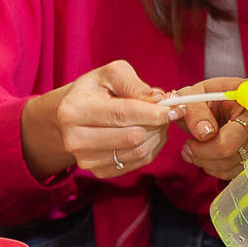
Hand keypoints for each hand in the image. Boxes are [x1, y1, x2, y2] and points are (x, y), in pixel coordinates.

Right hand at [23, 60, 178, 178]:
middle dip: (157, 124)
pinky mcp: (99, 172)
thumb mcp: (111, 74)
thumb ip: (134, 84)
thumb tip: (159, 99)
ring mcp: (85, 160)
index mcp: (74, 110)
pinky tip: (149, 134)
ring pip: (137, 152)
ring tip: (157, 122)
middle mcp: (75, 139)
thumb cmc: (95, 90)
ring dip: (156, 136)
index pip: (122, 114)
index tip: (175, 108)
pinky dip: (151, 149)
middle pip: (132, 137)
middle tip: (167, 112)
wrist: (73, 115)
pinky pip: (137, 164)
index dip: (153, 112)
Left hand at [171, 76, 247, 180]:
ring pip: (231, 166)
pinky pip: (234, 172)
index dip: (209, 144)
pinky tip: (204, 156)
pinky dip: (214, 168)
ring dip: (205, 163)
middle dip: (202, 154)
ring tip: (192, 149)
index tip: (193, 138)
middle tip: (188, 146)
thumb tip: (204, 133)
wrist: (216, 103)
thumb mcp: (196, 94)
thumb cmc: (207, 96)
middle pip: (231, 154)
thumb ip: (196, 111)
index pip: (234, 135)